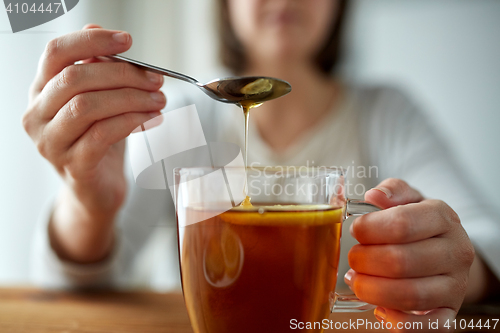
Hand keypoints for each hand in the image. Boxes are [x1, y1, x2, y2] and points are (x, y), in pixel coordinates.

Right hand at [22, 24, 165, 261]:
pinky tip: (153, 118)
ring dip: (131, 98)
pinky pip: (102, 134)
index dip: (92, 41)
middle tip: (156, 78)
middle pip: (75, 78)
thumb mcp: (99, 100)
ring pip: (88, 106)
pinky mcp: (74, 165)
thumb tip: (99, 31)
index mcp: (41, 91)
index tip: (127, 41)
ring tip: (159, 99)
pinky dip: (132, 121)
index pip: (56, 53)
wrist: (97, 189)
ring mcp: (52, 142)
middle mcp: (37, 115)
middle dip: (123, 73)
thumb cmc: (99, 140)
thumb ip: (97, 69)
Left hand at [346, 178, 474, 331]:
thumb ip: (391, 191)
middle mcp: (455, 251)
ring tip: (357, 281)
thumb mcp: (408, 199)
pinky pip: (426, 326)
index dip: (369, 229)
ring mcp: (455, 285)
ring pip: (410, 295)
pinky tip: (379, 308)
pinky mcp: (450, 312)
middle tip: (354, 258)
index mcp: (442, 216)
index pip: (401, 224)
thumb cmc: (419, 224)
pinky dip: (397, 321)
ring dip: (372, 290)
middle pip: (401, 261)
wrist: (447, 251)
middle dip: (365, 261)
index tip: (355, 231)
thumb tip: (374, 196)